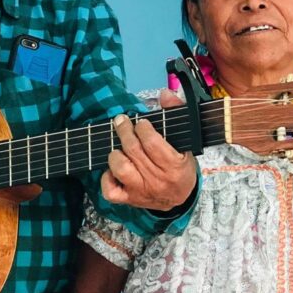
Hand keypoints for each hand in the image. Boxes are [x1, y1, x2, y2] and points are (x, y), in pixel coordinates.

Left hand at [100, 89, 197, 210]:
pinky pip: (110, 190)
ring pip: (120, 168)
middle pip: (133, 150)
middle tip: (122, 122)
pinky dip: (107, 177)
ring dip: (116, 153)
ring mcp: (141, 191)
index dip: (143, 128)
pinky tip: (113, 168)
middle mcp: (157, 180)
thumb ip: (176, 113)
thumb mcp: (186, 142)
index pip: (152, 142)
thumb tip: (165, 94)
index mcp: (174, 166)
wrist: (179, 198)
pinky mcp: (129, 199)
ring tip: (120, 146)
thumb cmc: (180, 167)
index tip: (141, 123)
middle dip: (124, 130)